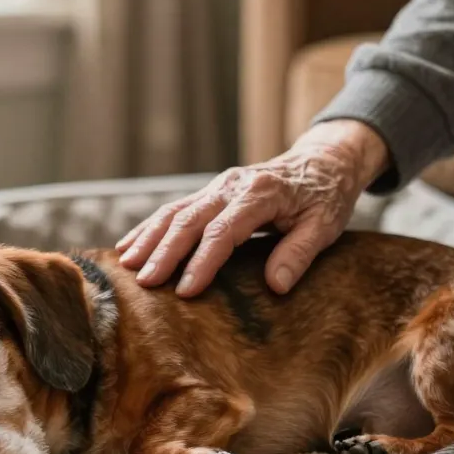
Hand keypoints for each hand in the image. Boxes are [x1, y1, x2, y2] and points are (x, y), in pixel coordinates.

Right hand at [116, 120, 390, 296]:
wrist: (325, 162)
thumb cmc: (326, 197)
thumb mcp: (325, 226)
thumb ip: (300, 253)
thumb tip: (276, 284)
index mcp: (259, 194)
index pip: (223, 231)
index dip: (203, 262)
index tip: (186, 290)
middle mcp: (232, 186)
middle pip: (189, 219)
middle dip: (164, 252)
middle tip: (145, 282)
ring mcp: (218, 187)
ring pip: (174, 211)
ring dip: (148, 238)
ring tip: (126, 266)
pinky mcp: (211, 192)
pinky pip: (175, 209)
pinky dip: (150, 227)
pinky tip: (129, 246)